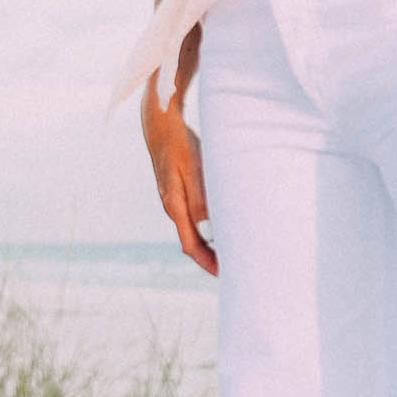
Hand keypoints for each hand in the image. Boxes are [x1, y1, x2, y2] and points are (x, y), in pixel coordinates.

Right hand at [141, 51, 215, 276]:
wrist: (160, 122)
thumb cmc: (180, 143)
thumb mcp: (193, 168)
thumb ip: (201, 197)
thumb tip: (210, 227)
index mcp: (174, 205)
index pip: (191, 246)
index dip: (208, 263)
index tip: (226, 274)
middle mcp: (172, 206)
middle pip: (192, 243)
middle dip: (211, 259)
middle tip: (236, 268)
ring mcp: (173, 199)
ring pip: (193, 230)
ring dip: (211, 243)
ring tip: (234, 250)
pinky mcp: (177, 190)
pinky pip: (193, 217)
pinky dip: (208, 227)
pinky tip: (223, 224)